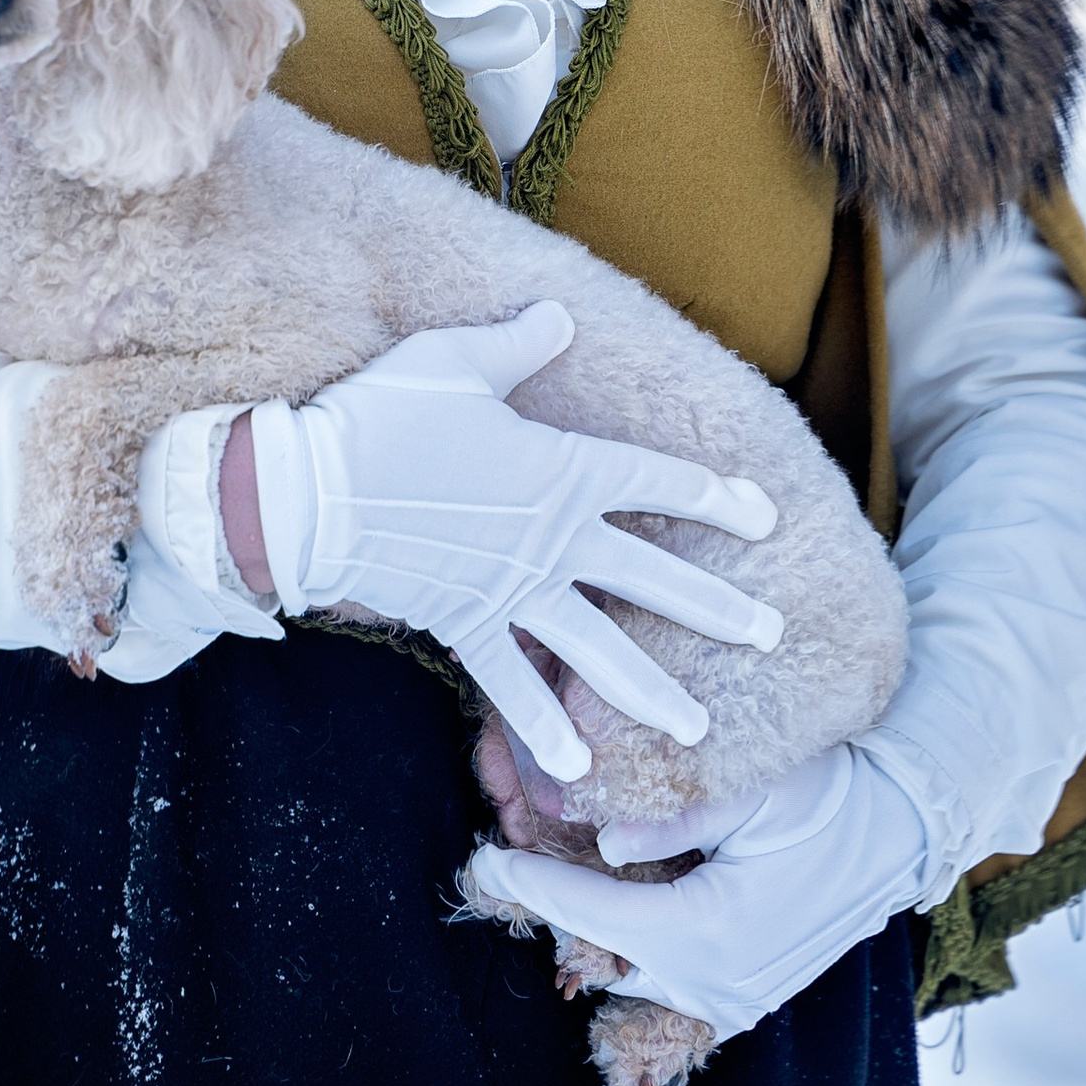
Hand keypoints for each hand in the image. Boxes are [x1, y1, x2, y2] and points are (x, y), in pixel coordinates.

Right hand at [246, 304, 781, 783]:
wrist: (314, 491)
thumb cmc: (384, 414)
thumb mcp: (454, 361)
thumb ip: (517, 345)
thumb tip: (560, 316)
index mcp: (562, 469)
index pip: (658, 483)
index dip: (715, 497)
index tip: (764, 516)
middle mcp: (554, 537)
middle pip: (653, 576)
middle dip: (717, 608)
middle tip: (772, 635)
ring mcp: (514, 589)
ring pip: (599, 650)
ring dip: (650, 691)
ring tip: (697, 729)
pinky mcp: (467, 623)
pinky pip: (513, 685)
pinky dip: (540, 729)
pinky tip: (575, 768)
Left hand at [465, 739, 933, 1038]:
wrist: (895, 837)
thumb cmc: (826, 798)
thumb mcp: (755, 789)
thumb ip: (677, 815)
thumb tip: (605, 839)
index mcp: (715, 931)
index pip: (597, 916)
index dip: (535, 888)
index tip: (484, 860)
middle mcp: (720, 982)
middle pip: (607, 950)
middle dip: (557, 906)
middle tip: (511, 859)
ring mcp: (733, 1001)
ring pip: (633, 972)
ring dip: (594, 929)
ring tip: (552, 874)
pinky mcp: (744, 1000)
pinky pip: (668, 984)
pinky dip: (635, 949)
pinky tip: (611, 903)